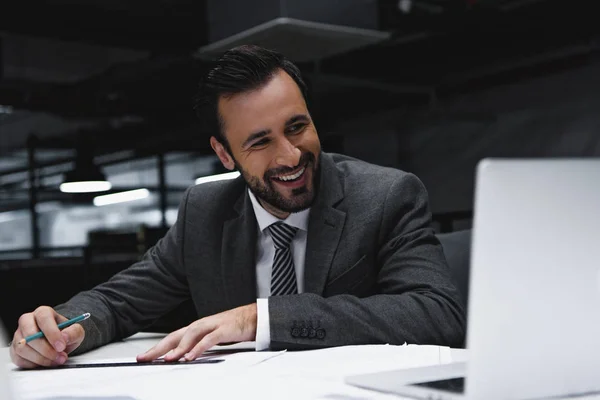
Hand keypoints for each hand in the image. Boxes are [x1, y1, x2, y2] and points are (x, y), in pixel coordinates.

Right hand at [9, 306, 84, 368]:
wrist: (59, 341)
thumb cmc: (65, 333)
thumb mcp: (76, 330)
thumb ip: (74, 332)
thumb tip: (64, 337)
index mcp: (43, 312)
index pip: (43, 318)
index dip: (52, 333)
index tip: (61, 346)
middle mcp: (27, 321)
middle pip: (29, 334)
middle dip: (45, 349)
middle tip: (59, 356)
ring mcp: (19, 336)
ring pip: (22, 348)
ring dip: (41, 358)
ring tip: (56, 360)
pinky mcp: (15, 350)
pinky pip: (19, 359)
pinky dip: (33, 364)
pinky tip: (46, 362)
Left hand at [137, 303, 256, 361]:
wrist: (255, 317)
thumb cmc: (234, 327)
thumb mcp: (213, 337)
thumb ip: (199, 345)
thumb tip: (185, 357)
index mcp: (198, 328)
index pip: (173, 337)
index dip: (158, 347)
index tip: (144, 357)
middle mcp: (202, 325)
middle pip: (176, 335)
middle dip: (159, 347)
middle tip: (145, 358)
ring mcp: (213, 325)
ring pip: (190, 335)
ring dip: (178, 348)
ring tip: (168, 359)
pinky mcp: (224, 329)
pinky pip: (209, 339)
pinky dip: (199, 347)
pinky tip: (191, 356)